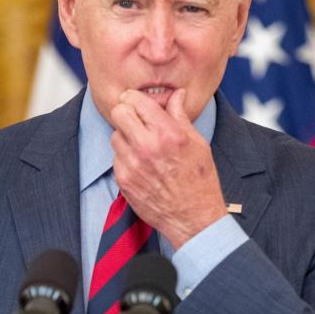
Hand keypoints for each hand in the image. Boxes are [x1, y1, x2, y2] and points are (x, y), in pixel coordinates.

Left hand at [109, 89, 226, 248]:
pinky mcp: (124, 180)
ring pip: (115, 135)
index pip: (137, 101)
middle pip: (119, 113)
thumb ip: (180, 116)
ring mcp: (132, 164)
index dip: (134, 97)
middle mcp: (147, 147)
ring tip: (142, 145)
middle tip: (134, 118)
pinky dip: (125, 157)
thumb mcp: (198, 143)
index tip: (135, 100)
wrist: (194, 218)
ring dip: (125, 136)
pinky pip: (116, 158)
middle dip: (126, 112)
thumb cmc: (200, 182)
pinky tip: (141, 164)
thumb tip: (177, 95)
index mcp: (167, 134)